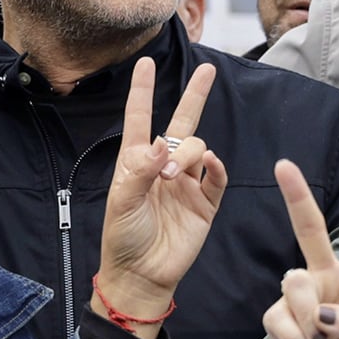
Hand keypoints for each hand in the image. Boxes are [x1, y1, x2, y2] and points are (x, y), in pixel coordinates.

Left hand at [95, 58, 227, 331]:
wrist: (143, 274)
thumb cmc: (123, 237)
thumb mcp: (122, 202)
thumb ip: (140, 171)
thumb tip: (163, 144)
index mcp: (137, 162)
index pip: (141, 118)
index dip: (143, 91)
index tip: (146, 64)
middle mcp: (164, 167)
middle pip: (183, 123)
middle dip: (195, 96)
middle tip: (208, 72)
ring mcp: (187, 183)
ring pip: (199, 149)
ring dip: (190, 153)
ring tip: (174, 175)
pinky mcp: (205, 202)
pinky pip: (217, 176)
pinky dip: (216, 168)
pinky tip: (209, 167)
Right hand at [264, 159, 338, 338]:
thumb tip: (325, 315)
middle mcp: (330, 276)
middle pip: (311, 231)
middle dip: (297, 197)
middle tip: (283, 165)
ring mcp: (302, 295)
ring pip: (294, 281)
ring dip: (307, 314)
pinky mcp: (278, 317)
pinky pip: (280, 317)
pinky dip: (296, 338)